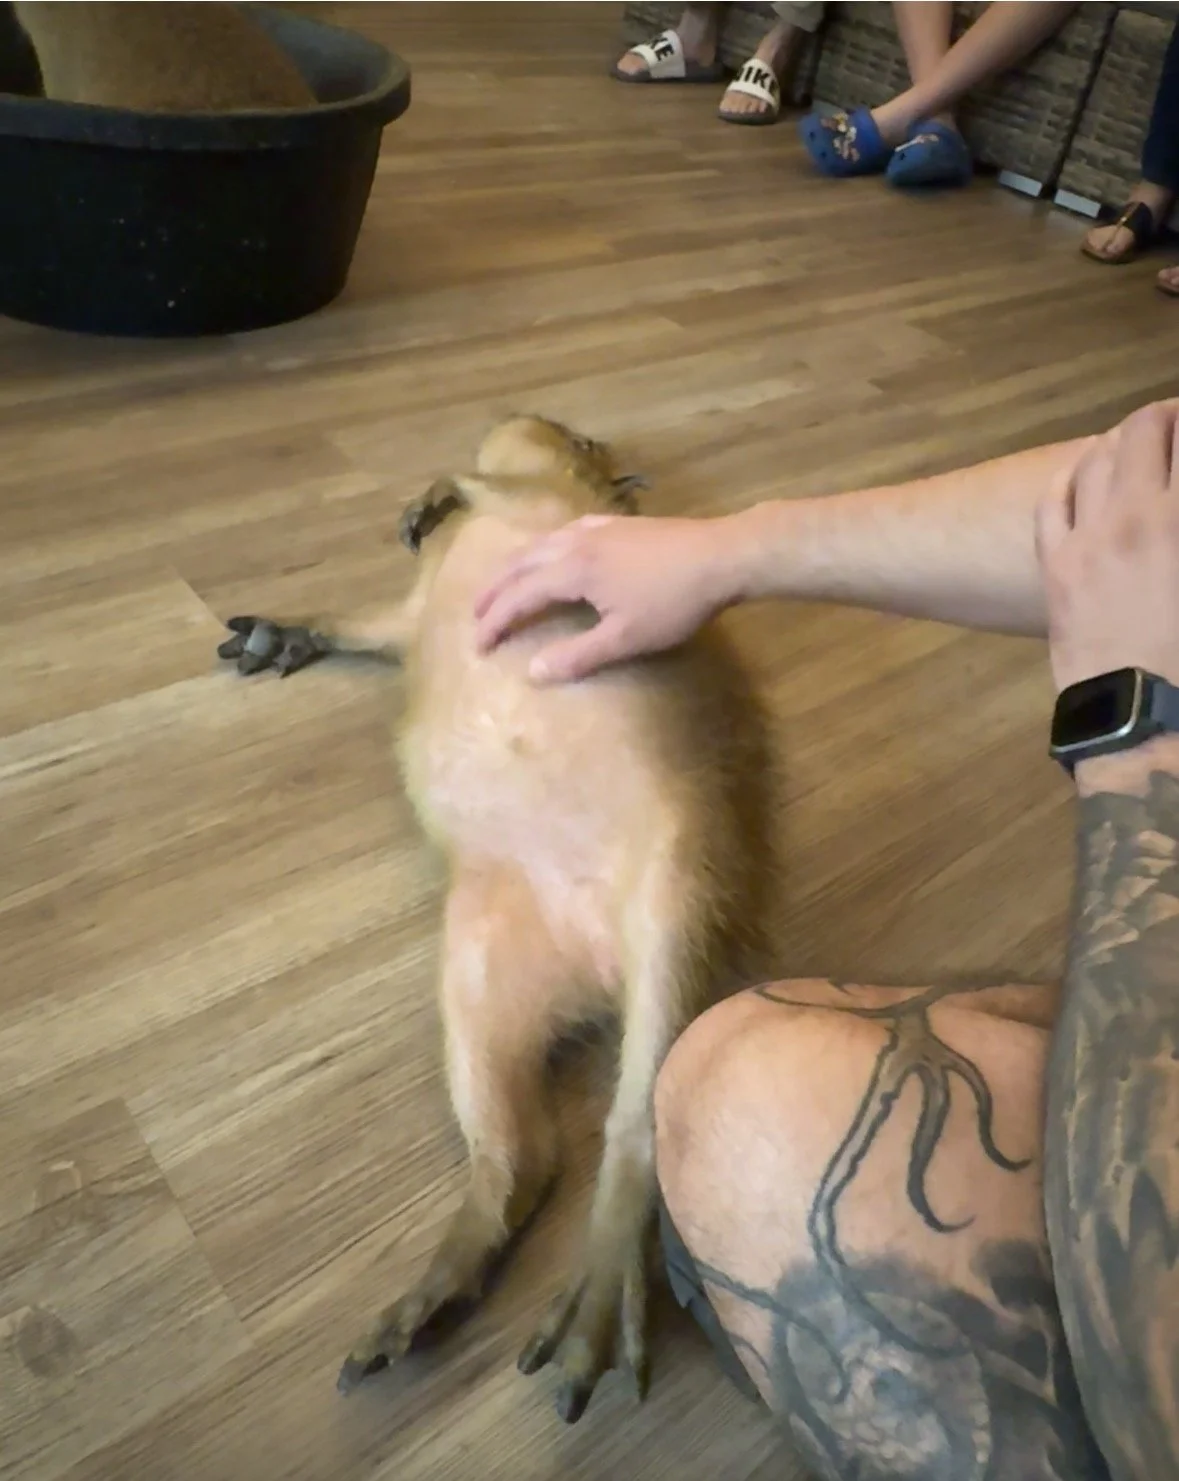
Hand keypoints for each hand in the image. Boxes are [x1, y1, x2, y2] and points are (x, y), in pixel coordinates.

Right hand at [473, 514, 738, 682]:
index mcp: (572, 569)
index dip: (495, 622)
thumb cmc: (674, 602)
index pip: (520, 596)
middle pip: (520, 563)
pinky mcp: (618, 523)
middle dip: (494, 589)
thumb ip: (578, 656)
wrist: (721, 556)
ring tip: (504, 582)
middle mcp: (575, 541)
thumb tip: (533, 672)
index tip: (478, 646)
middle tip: (475, 613)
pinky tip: (555, 550)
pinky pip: (565, 531)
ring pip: (541, 542)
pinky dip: (544, 546)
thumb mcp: (625, 639)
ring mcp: (597, 527)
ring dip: (516, 565)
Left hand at [1036, 404, 1178, 694]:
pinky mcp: (1056, 564)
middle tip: (1178, 427)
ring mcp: (1090, 536)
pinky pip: (1054, 499)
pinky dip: (1072, 475)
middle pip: (1144, 429)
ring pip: (1096, 456)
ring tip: (1138, 445)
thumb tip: (1175, 507)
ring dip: (1121, 440)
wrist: (1147, 715)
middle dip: (1166, 418)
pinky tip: (1084, 472)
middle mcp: (1139, 513)